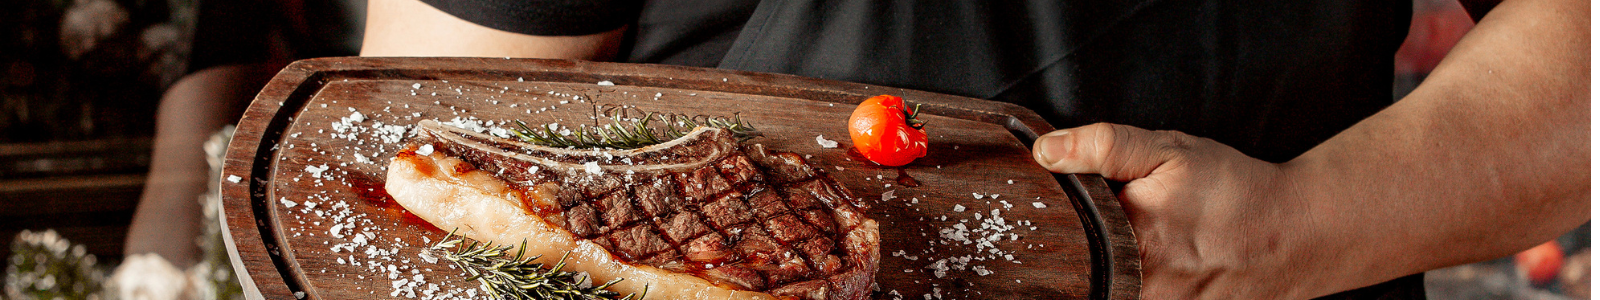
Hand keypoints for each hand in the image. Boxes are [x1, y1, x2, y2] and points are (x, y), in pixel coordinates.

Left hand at [1032, 123, 1320, 298]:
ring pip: (1106, 285)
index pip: (1066, 240)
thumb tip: (1045, 151)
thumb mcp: (1169, 153)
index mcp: (1130, 243)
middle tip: (1111, 226)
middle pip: (1083, 270)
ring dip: (1108, 267)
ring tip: (1145, 242)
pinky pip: (1130, 295)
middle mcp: (1139, 287)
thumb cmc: (1233, 190)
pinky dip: (1130, 281)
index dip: (1056, 225)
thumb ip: (1103, 148)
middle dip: (1085, 247)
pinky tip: (1151, 262)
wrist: (1298, 233)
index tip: (1061, 212)